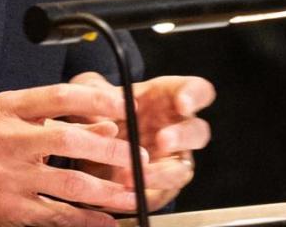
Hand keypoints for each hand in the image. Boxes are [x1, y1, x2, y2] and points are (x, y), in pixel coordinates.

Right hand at [0, 83, 145, 226]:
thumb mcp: (5, 122)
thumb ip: (54, 121)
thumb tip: (105, 126)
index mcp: (7, 109)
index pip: (60, 96)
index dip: (98, 101)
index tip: (126, 109)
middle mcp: (8, 139)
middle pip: (71, 141)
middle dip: (113, 152)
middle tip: (139, 159)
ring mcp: (9, 177)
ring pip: (71, 185)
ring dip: (109, 192)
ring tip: (134, 195)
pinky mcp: (10, 209)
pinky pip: (58, 215)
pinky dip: (87, 220)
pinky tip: (105, 220)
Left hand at [67, 72, 215, 210]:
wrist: (87, 146)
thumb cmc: (99, 110)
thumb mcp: (93, 92)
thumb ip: (94, 90)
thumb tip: (99, 101)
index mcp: (169, 98)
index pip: (197, 91)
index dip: (194, 96)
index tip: (182, 103)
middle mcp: (178, 129)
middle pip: (198, 132)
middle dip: (182, 137)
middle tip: (163, 140)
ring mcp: (173, 161)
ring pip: (181, 170)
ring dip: (162, 173)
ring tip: (135, 175)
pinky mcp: (160, 188)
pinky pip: (159, 195)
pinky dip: (143, 195)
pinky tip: (124, 191)